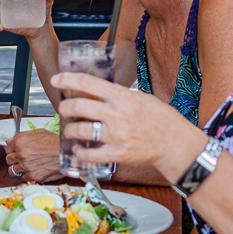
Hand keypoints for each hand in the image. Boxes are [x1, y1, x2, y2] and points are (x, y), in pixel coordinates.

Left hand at [5, 128, 63, 180]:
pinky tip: (33, 170)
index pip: (7, 149)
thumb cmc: (56, 142)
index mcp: (20, 142)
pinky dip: (27, 175)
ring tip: (26, 166)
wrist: (67, 154)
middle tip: (21, 159)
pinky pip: (23, 178)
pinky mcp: (33, 176)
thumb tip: (10, 140)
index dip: (11, 150)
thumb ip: (22, 136)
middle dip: (14, 160)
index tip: (15, 152)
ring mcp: (26, 166)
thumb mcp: (39, 133)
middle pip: (8, 160)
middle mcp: (21, 154)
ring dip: (18, 169)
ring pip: (13, 171)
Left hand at [52, 71, 206, 180]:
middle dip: (64, 107)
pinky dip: (79, 152)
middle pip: (78, 107)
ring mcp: (116, 135)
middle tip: (62, 109)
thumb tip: (99, 92)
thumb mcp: (142, 98)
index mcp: (123, 97)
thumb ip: (120, 95)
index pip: (89, 83)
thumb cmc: (162, 120)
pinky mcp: (117, 154)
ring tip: (70, 130)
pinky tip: (78, 149)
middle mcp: (117, 115)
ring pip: (80, 130)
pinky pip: (90, 154)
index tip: (56, 79)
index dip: (68, 80)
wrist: (176, 145)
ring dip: (69, 130)